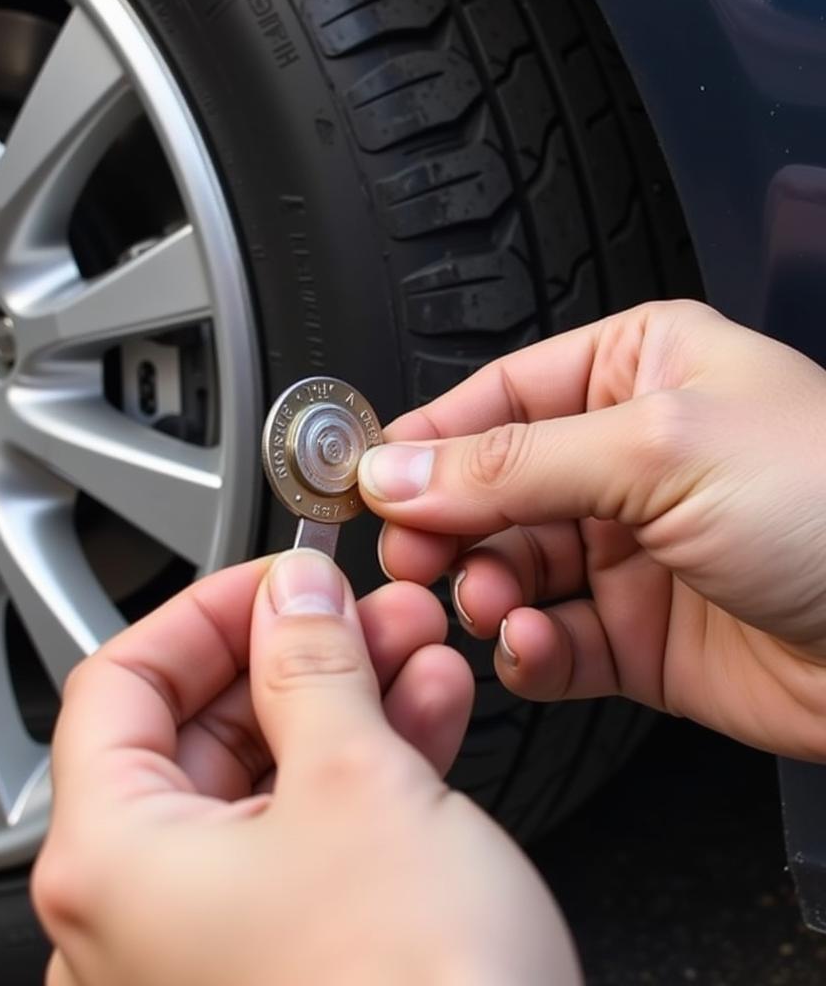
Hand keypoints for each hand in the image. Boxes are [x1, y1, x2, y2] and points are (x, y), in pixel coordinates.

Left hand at [32, 551, 578, 985]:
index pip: (123, 682)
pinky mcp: (281, 965)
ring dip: (346, 703)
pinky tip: (426, 717)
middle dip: (299, 653)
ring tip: (417, 649)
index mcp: (109, 864)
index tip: (278, 578)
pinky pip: (305, 842)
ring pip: (267, 782)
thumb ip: (313, 664)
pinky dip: (362, 775)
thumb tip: (295, 593)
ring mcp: (208, 948)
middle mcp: (136, 916)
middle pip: (204, 730)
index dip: (207, 611)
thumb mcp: (358, 784)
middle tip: (368, 609)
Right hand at [359, 300, 825, 760]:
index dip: (424, 442)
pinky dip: (526, 650)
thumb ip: (510, 465)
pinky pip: (545, 639)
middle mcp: (623, 457)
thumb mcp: (657, 449)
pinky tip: (532, 649)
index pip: (493, 398)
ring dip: (485, 591)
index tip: (365, 481)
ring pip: (507, 569)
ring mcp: (625, 550)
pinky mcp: (632, 635)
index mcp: (635, 373)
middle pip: (486, 488)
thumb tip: (398, 468)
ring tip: (491, 605)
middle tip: (414, 555)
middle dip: (447, 526)